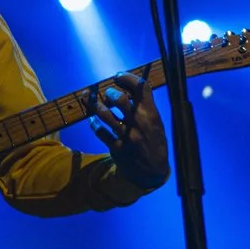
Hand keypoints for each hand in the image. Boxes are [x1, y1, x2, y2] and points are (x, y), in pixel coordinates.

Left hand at [91, 72, 167, 187]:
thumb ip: (145, 107)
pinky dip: (94, 124)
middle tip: (107, 93)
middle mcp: (139, 124)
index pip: (141, 88)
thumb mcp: (156, 124)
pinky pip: (100, 131)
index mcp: (151, 115)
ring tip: (93, 102)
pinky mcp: (116, 148)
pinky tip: (93, 120)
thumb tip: (127, 87)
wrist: (153, 172)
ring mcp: (126, 136)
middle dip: (110, 92)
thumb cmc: (154, 142)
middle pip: (120, 100)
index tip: (118, 76)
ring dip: (97, 106)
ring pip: (105, 115)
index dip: (127, 78)